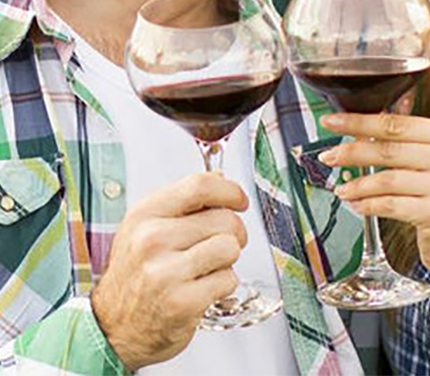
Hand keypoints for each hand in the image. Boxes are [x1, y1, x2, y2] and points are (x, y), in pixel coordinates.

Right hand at [91, 172, 247, 370]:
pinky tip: (202, 288)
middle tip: (220, 245)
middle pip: (224, 218)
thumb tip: (219, 178)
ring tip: (207, 267)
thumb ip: (183, 201)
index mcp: (144, 215)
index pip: (200, 185)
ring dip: (227, 259)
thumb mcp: (145, 228)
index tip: (239, 200)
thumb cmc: (134, 276)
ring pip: (230, 247)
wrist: (113, 329)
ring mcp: (166, 272)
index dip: (229, 190)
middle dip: (233, 232)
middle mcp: (152, 240)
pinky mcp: (183, 302)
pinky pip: (228, 279)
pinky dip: (223, 285)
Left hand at [318, 112, 429, 285]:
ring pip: (388, 178)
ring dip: (358, 184)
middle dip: (352, 151)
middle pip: (390, 148)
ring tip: (340, 188)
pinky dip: (368, 204)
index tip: (333, 121)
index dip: (360, 121)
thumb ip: (406, 141)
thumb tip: (358, 128)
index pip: (397, 123)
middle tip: (328, 155)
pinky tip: (356, 204)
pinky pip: (393, 205)